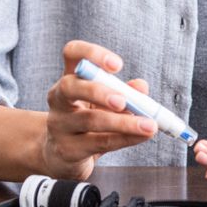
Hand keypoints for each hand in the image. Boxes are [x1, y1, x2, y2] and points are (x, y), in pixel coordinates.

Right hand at [41, 40, 157, 179]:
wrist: (61, 154)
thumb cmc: (88, 119)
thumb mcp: (105, 102)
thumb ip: (125, 91)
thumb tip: (142, 87)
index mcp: (70, 76)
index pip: (72, 53)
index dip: (92, 53)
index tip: (117, 65)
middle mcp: (59, 98)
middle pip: (70, 86)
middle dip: (98, 91)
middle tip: (124, 100)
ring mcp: (59, 124)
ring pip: (89, 120)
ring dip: (123, 122)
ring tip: (148, 125)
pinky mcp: (66, 149)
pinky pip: (99, 142)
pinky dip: (124, 138)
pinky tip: (141, 136)